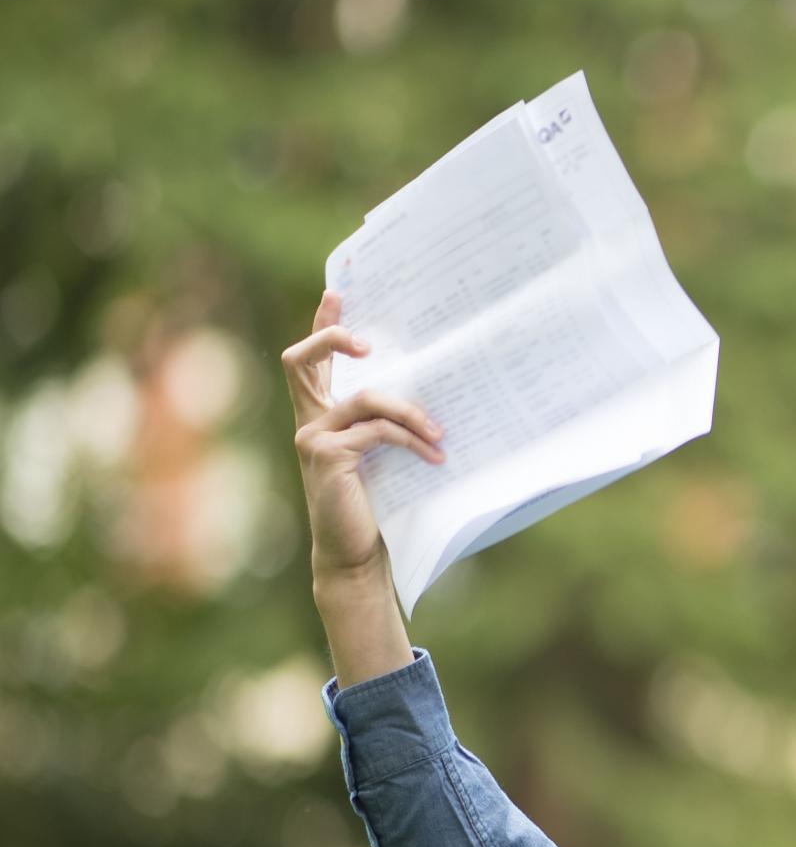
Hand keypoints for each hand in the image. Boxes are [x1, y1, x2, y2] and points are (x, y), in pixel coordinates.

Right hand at [283, 289, 443, 580]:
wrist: (359, 554)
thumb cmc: (377, 506)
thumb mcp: (383, 457)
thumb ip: (387, 426)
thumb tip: (433, 392)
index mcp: (322, 418)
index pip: (313, 363)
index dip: (323, 326)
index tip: (338, 292)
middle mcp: (309, 422)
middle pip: (303, 361)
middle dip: (333, 338)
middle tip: (369, 343)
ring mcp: (312, 437)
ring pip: (366, 398)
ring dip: (410, 414)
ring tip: (441, 437)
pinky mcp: (326, 454)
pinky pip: (376, 431)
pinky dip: (409, 440)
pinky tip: (434, 458)